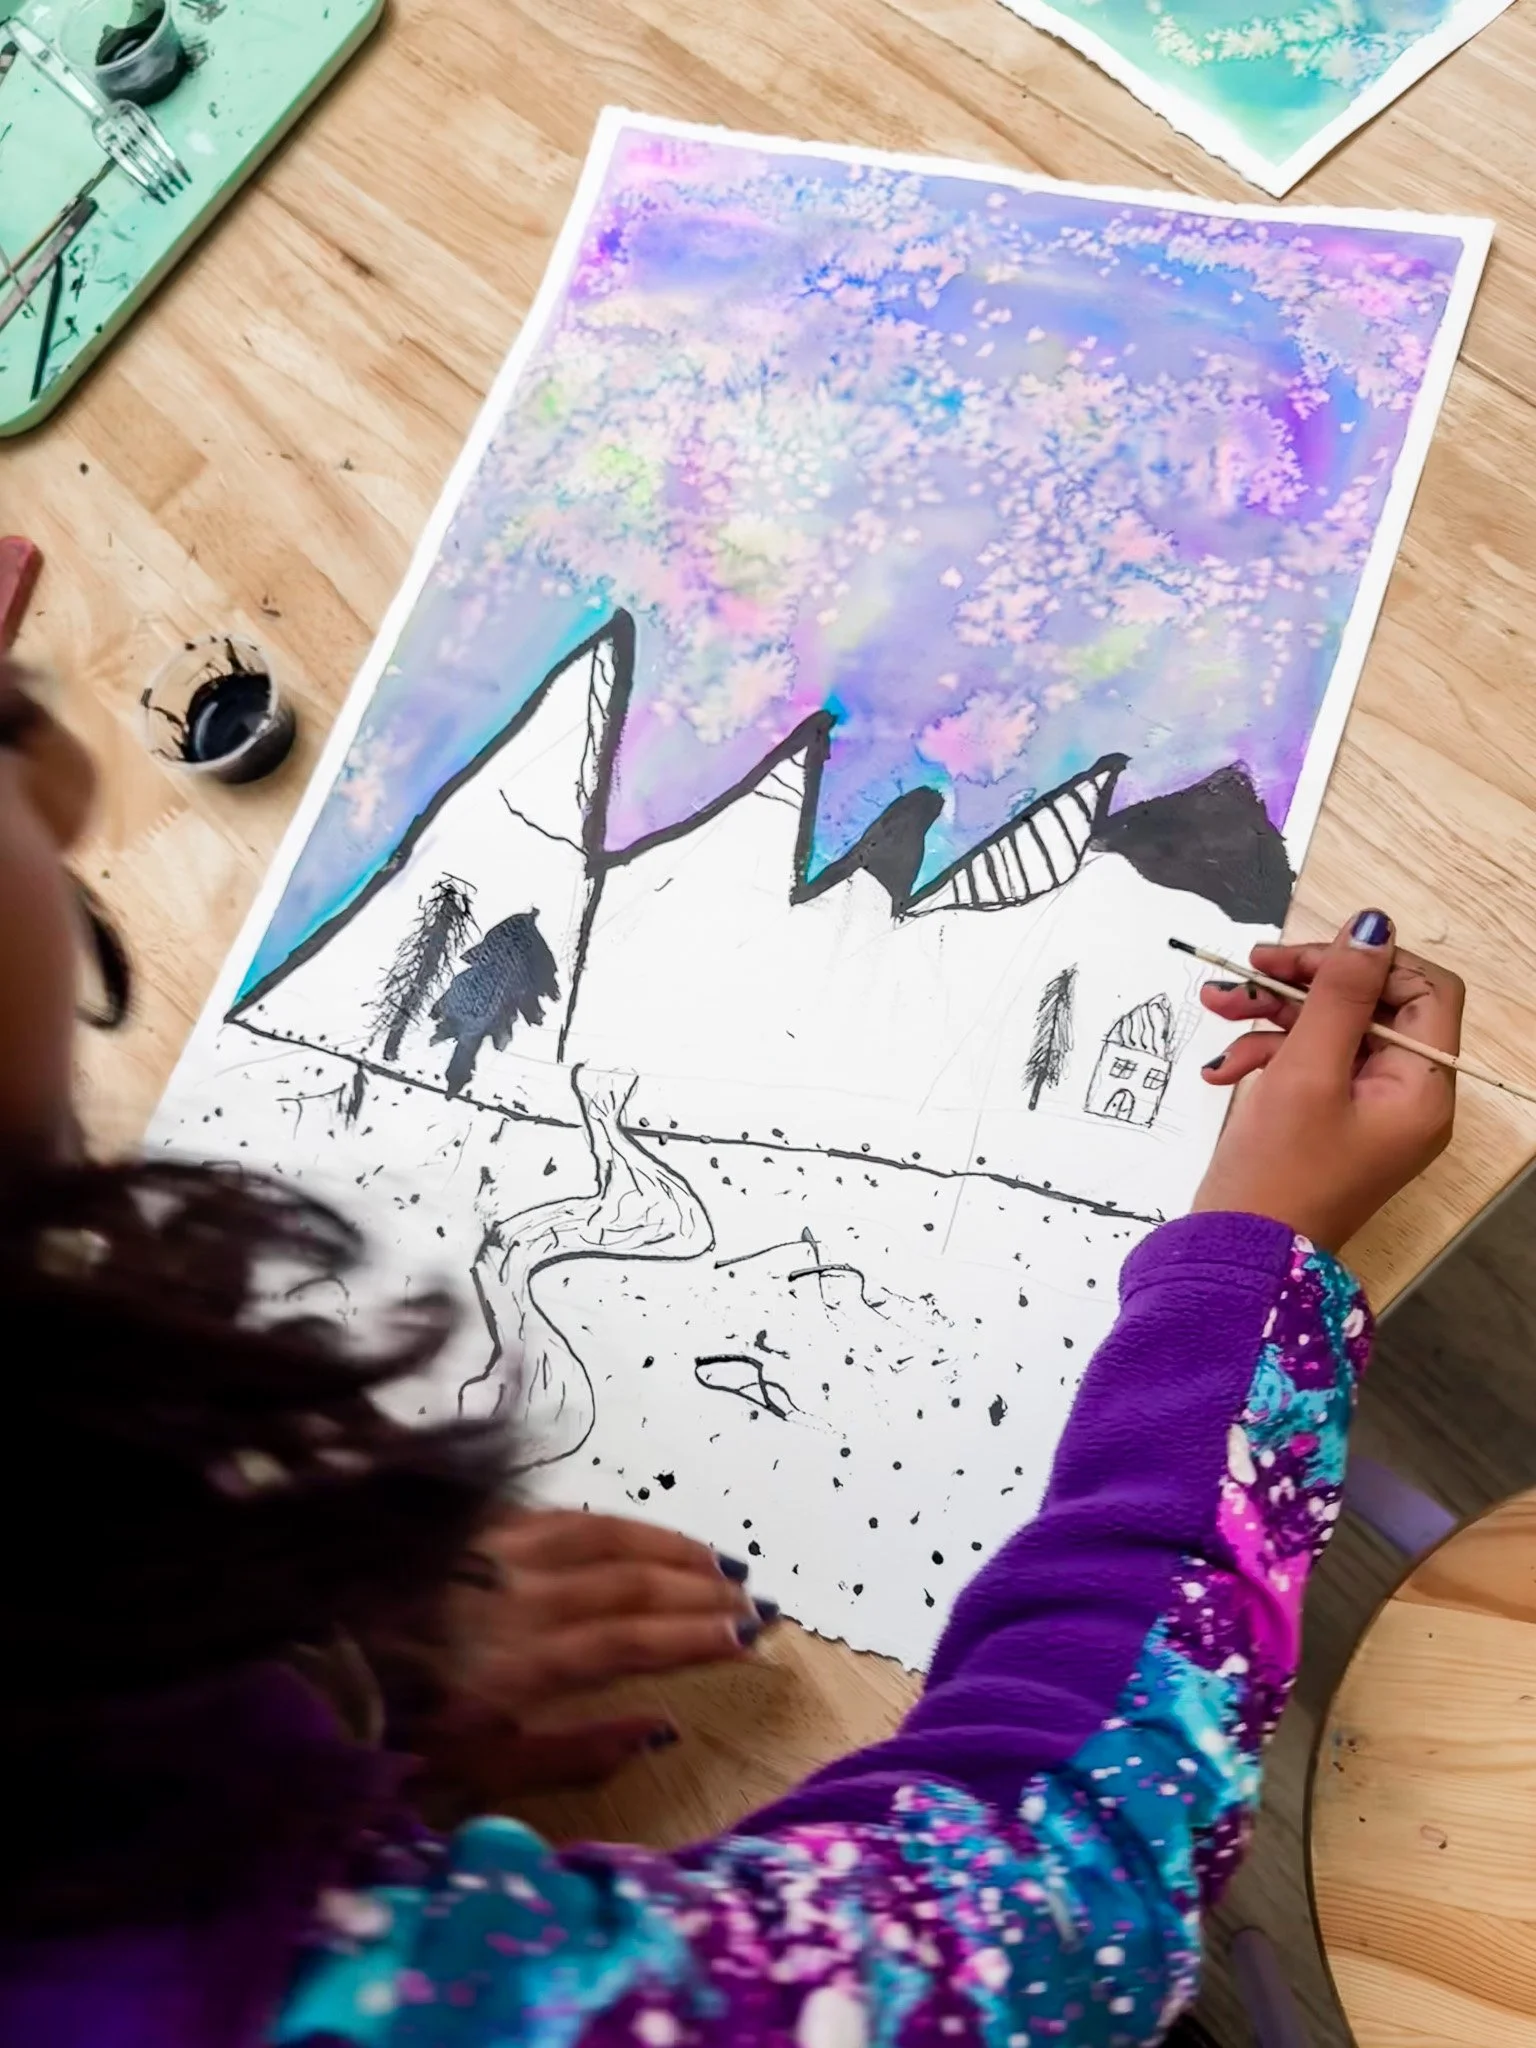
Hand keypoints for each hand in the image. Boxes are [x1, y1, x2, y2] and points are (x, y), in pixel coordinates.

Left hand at [410, 1510, 772, 1801]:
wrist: (323, 1661)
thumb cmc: (408, 1727)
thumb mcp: (486, 1769)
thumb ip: (577, 1753)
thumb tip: (662, 1728)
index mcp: (519, 1664)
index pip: (628, 1641)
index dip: (693, 1636)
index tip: (749, 1637)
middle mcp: (517, 1596)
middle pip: (627, 1582)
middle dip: (699, 1589)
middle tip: (753, 1598)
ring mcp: (497, 1550)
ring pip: (602, 1533)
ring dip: (668, 1546)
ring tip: (717, 1560)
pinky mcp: (480, 1525)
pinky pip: (560, 1515)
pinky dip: (611, 1525)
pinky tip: (641, 1536)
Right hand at [1190, 911, 1462, 1251]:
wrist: (1237, 1257)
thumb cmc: (1278, 1171)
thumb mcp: (1307, 1068)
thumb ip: (1341, 992)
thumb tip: (1373, 925)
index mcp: (1422, 1088)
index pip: (1423, 991)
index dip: (1368, 963)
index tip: (1304, 960)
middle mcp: (1405, 1098)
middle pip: (1370, 1006)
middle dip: (1304, 985)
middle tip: (1248, 969)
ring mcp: (1366, 1111)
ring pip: (1330, 1031)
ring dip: (1272, 1015)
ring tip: (1216, 1008)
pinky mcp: (1328, 1122)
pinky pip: (1307, 1065)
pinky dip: (1265, 1055)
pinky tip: (1222, 1069)